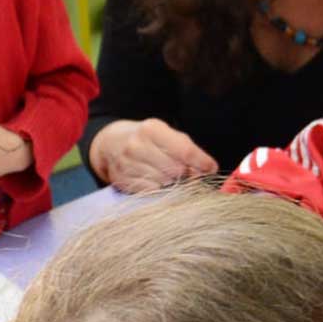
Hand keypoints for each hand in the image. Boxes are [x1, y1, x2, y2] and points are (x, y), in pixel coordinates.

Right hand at [97, 118, 216, 192]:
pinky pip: (152, 192)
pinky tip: (154, 180)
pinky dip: (158, 188)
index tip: (211, 168)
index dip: (202, 162)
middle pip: (177, 170)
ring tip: (165, 173)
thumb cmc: (146, 139)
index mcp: (151, 129)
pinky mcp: (123, 181)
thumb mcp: (166, 134)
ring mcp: (128, 165)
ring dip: (171, 182)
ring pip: (165, 183)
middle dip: (184, 173)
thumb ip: (187, 150)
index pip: (184, 151)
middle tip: (182, 170)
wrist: (110, 144)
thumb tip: (206, 170)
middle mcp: (137, 146)